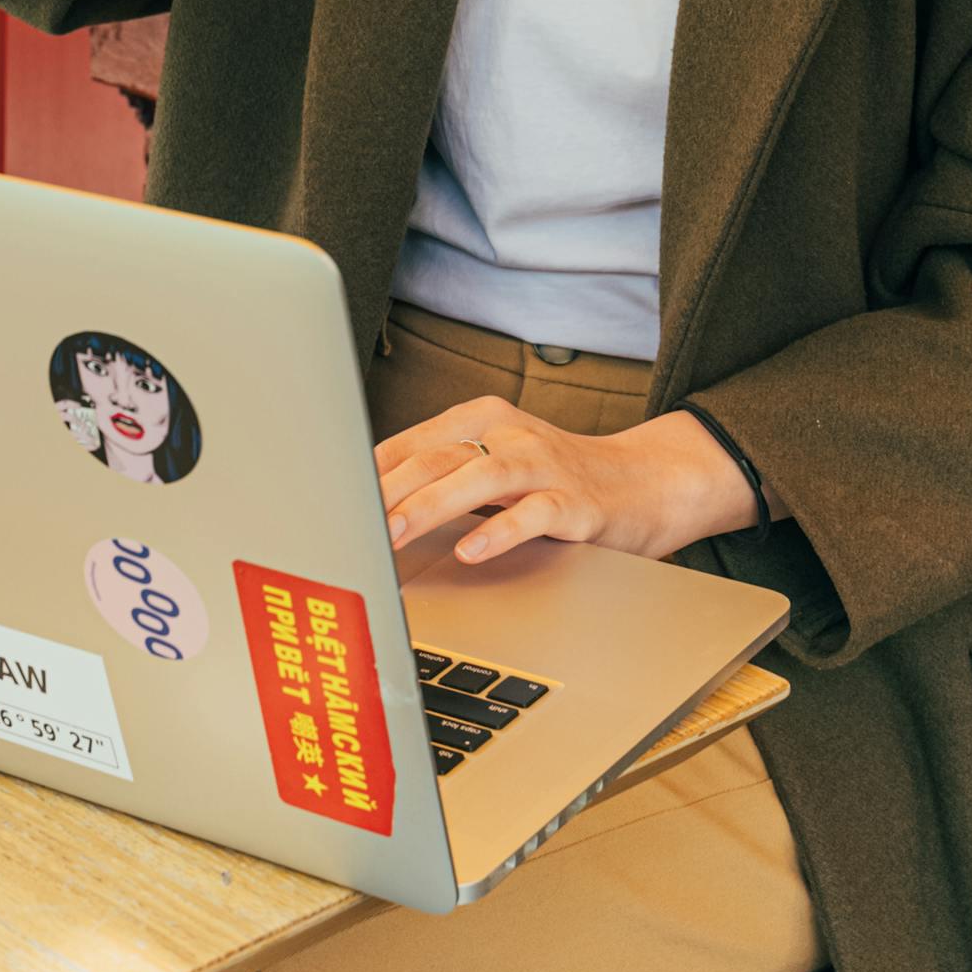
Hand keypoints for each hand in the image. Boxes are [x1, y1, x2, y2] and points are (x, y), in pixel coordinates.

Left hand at [375, 397, 759, 568]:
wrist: (644, 483)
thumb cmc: (554, 480)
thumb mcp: (491, 465)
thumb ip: (438, 475)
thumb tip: (364, 503)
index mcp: (478, 419)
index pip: (409, 443)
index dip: (366, 473)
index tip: (327, 501)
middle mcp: (508, 433)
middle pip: (435, 457)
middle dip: (386, 491)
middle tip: (346, 523)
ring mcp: (544, 465)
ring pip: (478, 479)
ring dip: (430, 507)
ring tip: (393, 534)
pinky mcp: (576, 502)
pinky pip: (533, 514)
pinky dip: (500, 532)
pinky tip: (471, 552)